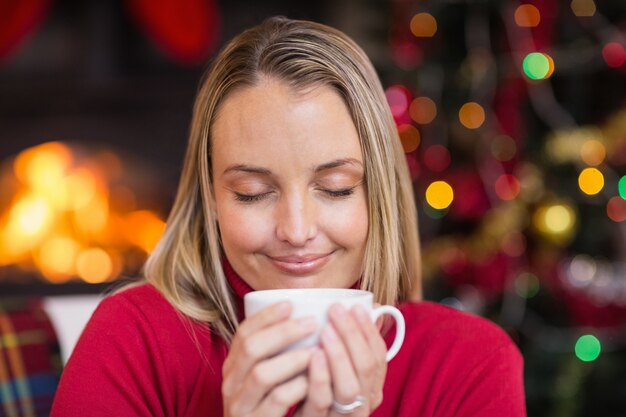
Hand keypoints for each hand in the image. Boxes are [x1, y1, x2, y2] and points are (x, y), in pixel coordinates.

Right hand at [222, 302, 316, 416]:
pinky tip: (312, 381)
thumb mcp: (266, 374)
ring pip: (261, 374)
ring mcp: (240, 405)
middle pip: (252, 348)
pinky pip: (275, 402)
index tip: (291, 303)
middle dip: (283, 332)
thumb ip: (277, 350)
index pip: (244, 333)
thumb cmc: (269, 405)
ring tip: (315, 352)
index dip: (267, 316)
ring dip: (292, 359)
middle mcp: (231, 383)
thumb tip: (304, 313)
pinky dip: (295, 388)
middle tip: (312, 323)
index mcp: (234, 366)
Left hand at [295, 304, 387, 416]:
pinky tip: (313, 356)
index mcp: (369, 388)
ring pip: (349, 387)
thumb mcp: (334, 370)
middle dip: (353, 335)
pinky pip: (322, 401)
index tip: (356, 307)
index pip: (378, 357)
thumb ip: (348, 344)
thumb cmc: (313, 394)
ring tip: (326, 330)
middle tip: (336, 310)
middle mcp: (361, 404)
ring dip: (339, 354)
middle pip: (366, 368)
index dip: (369, 331)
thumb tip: (368, 307)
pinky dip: (320, 377)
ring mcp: (342, 416)